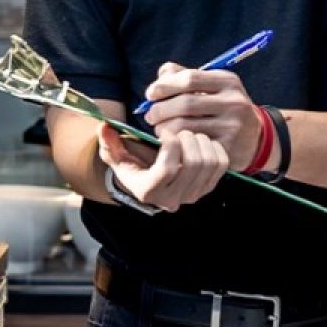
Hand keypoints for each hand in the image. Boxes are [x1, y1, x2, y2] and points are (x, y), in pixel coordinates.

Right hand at [98, 122, 227, 210]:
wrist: (146, 179)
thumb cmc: (131, 164)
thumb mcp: (114, 154)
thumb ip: (108, 142)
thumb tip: (104, 127)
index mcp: (149, 191)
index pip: (167, 168)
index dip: (170, 144)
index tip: (164, 132)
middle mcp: (173, 199)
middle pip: (192, 164)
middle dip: (187, 139)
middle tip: (179, 131)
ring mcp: (193, 195)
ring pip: (209, 163)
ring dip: (201, 142)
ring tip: (189, 134)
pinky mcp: (207, 187)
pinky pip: (221, 164)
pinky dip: (215, 147)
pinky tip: (201, 141)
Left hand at [138, 62, 263, 170]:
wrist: (254, 138)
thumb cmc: (224, 108)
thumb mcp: (212, 87)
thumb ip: (185, 76)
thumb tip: (161, 75)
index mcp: (228, 81)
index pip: (190, 79)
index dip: (165, 86)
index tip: (150, 94)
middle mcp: (233, 101)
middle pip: (185, 103)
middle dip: (160, 110)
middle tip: (150, 116)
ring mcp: (232, 126)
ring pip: (184, 126)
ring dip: (163, 128)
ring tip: (159, 129)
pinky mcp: (226, 148)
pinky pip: (190, 145)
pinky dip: (175, 143)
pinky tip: (172, 142)